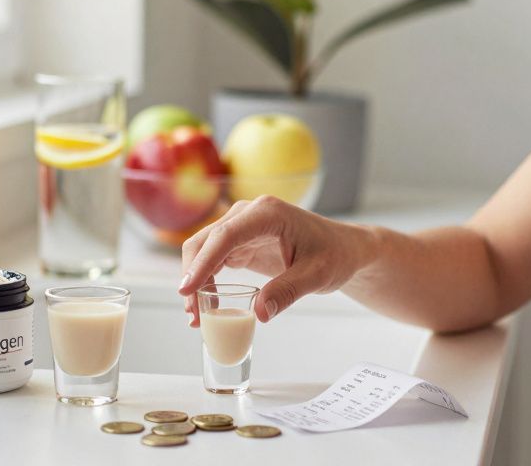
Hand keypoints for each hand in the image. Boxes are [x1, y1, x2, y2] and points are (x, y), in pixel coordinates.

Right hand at [177, 195, 371, 325]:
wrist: (343, 249)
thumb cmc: (334, 255)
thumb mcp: (317, 275)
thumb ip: (288, 291)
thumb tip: (258, 313)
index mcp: (268, 213)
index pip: (226, 236)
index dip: (203, 262)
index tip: (187, 289)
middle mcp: (249, 214)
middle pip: (206, 241)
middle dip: (193, 276)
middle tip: (193, 315)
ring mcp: (242, 226)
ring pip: (204, 250)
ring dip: (195, 281)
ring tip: (196, 317)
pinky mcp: (241, 241)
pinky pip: (214, 259)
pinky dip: (206, 280)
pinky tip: (205, 304)